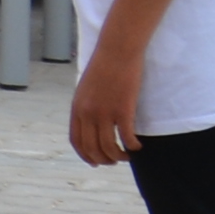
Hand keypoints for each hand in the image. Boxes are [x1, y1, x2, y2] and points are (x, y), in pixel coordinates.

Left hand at [68, 49, 142, 164]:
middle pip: (92, 148)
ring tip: (127, 156)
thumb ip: (86, 106)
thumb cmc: (104, 67)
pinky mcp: (123, 109)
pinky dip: (132, 146)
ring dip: (118, 157)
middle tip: (114, 162)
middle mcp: (87, 113)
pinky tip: (137, 146)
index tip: (95, 162)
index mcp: (77, 108)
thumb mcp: (86, 88)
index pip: (77, 141)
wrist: (116, 50)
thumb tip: (91, 122)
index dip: (85, 155)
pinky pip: (126, 137)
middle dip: (103, 160)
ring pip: (108, 147)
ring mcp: (104, 112)